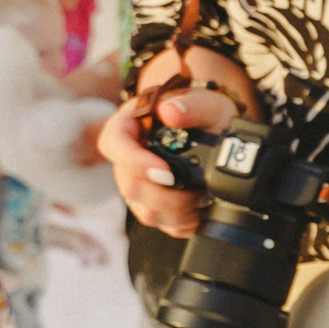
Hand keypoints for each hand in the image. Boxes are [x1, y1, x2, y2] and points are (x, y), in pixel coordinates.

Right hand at [102, 49, 261, 235]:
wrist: (213, 129)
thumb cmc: (200, 112)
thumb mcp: (204, 102)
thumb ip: (189, 105)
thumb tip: (171, 112)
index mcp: (127, 128)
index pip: (114, 145)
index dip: (136, 163)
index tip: (166, 172)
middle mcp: (127, 161)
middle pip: (131, 187)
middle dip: (167, 194)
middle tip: (197, 189)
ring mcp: (140, 187)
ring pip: (147, 213)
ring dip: (179, 211)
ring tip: (203, 196)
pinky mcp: (156, 208)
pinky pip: (166, 226)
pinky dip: (187, 223)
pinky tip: (202, 208)